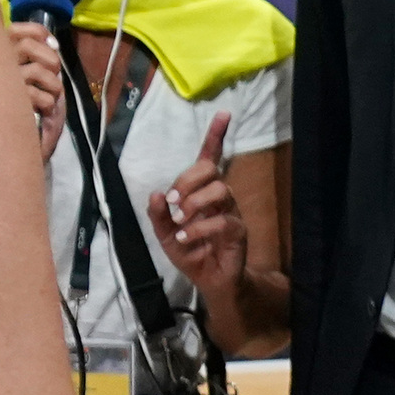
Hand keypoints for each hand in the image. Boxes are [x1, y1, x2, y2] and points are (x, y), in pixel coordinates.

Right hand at [9, 19, 66, 159]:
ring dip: (53, 84)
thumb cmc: (22, 112)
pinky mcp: (8, 107)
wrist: (7, 147)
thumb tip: (51, 44)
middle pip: (25, 44)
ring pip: (35, 69)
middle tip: (53, 74)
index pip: (16, 30)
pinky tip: (44, 111)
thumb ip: (34, 60)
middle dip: (50, 58)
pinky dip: (48, 102)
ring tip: (52, 97)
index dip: (39, 32)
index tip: (53, 46)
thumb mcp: (31, 80)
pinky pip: (36, 95)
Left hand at [147, 112, 245, 307]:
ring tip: (180, 221)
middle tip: (173, 201)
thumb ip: (158, 215)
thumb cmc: (190, 252)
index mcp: (202, 192)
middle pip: (211, 170)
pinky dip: (200, 228)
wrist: (210, 280)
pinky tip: (186, 238)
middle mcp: (219, 197)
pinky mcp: (238, 232)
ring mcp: (231, 212)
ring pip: (220, 190)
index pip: (210, 158)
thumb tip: (156, 194)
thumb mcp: (165, 234)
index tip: (222, 113)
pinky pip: (223, 221)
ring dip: (195, 203)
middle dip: (188, 180)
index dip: (215, 136)